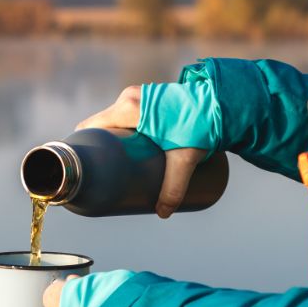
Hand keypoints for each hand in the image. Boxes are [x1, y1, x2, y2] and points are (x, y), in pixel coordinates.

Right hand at [77, 85, 207, 218]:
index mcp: (130, 109)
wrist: (223, 101)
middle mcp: (131, 97)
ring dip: (114, 137)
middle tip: (105, 171)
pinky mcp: (152, 96)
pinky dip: (124, 127)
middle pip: (102, 125)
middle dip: (101, 146)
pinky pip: (128, 112)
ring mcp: (141, 93)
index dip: (83, 145)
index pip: (91, 126)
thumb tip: (163, 213)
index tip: (84, 165)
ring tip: (116, 162)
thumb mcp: (185, 159)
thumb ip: (174, 188)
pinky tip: (125, 142)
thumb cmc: (202, 125)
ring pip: (116, 118)